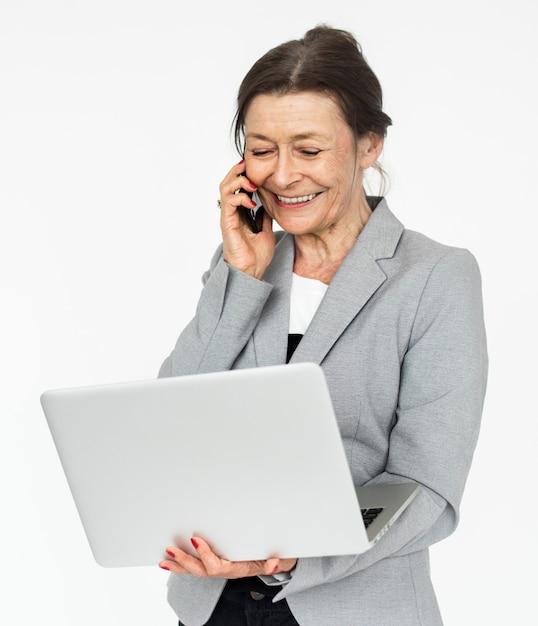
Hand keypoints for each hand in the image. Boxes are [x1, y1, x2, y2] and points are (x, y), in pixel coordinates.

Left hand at [159, 536, 296, 578]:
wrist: (278, 562)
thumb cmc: (278, 556)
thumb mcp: (283, 558)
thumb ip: (278, 561)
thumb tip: (273, 564)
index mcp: (240, 568)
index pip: (218, 565)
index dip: (205, 554)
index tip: (195, 539)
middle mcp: (227, 570)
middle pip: (202, 571)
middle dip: (185, 561)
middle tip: (171, 549)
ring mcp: (221, 568)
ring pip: (196, 571)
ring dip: (179, 565)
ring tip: (164, 560)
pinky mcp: (217, 564)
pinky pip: (197, 567)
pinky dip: (183, 565)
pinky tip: (170, 561)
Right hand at [218, 160, 274, 279]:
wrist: (252, 271)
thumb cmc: (256, 255)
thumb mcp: (267, 230)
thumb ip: (265, 216)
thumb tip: (270, 204)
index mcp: (239, 213)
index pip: (236, 186)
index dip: (243, 174)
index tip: (254, 167)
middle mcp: (231, 213)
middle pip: (227, 183)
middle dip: (237, 171)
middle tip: (248, 165)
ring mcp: (228, 217)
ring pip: (224, 189)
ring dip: (237, 181)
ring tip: (251, 182)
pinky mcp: (227, 223)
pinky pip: (229, 203)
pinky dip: (240, 197)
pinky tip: (252, 201)